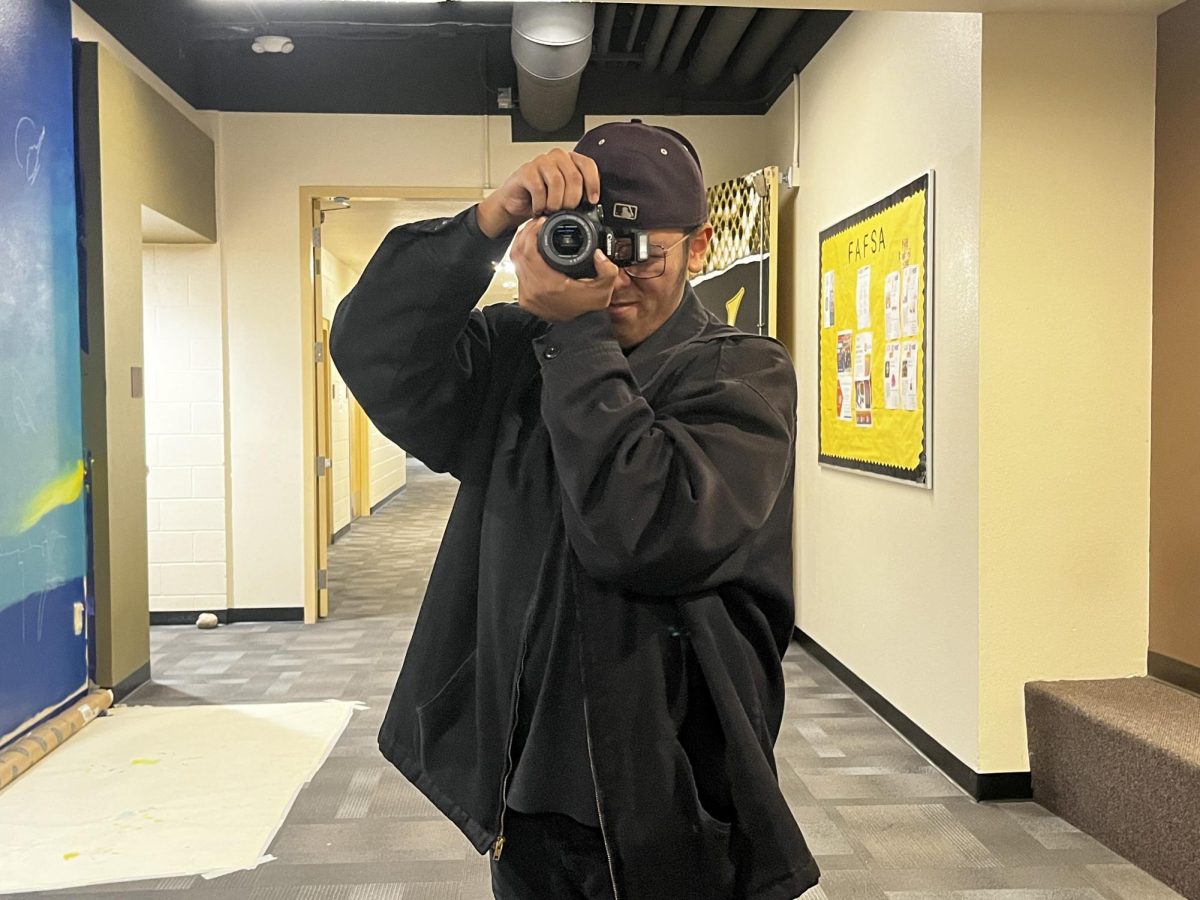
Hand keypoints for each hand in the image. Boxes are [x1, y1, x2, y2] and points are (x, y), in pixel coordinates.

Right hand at [476, 149, 600, 238]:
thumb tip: (591, 204)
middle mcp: (557, 157)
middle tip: (566, 210)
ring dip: (556, 202)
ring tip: (551, 210)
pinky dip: (540, 203)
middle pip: (574, 177)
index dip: (593, 184)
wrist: (517, 203)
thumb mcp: (565, 197)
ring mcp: (541, 161)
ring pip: (557, 182)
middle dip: (572, 199)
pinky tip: (539, 208)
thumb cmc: (541, 198)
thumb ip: (578, 195)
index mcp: (570, 161)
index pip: (588, 165)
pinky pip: (539, 188)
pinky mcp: (526, 171)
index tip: (592, 200)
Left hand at [511, 218, 619, 322]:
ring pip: (515, 262)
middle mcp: (533, 291)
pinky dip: (522, 259)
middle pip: (518, 253)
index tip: (541, 222)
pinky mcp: (525, 299)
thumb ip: (607, 270)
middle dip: (525, 234)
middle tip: (536, 223)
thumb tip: (599, 254)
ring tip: (533, 233)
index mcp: (548, 285)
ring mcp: (527, 296)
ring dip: (521, 245)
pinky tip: (531, 250)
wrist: (579, 328)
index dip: (532, 232)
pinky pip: (517, 273)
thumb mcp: (604, 289)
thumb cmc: (588, 308)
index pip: (529, 251)